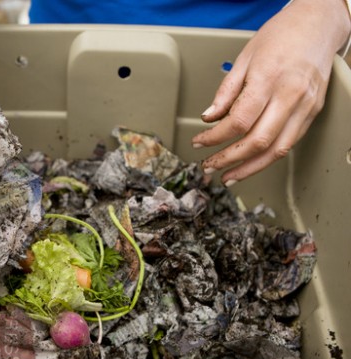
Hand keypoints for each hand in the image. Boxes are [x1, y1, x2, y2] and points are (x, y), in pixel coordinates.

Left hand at [192, 0, 350, 184]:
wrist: (318, 24)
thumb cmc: (281, 36)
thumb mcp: (244, 58)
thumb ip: (226, 91)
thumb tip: (209, 116)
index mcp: (269, 80)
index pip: (238, 121)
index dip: (214, 138)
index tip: (199, 142)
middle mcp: (290, 96)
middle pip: (257, 141)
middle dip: (229, 159)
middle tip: (209, 165)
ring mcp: (305, 106)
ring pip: (276, 150)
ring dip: (250, 168)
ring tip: (229, 176)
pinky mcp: (313, 112)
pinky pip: (289, 143)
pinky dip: (268, 158)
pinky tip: (251, 163)